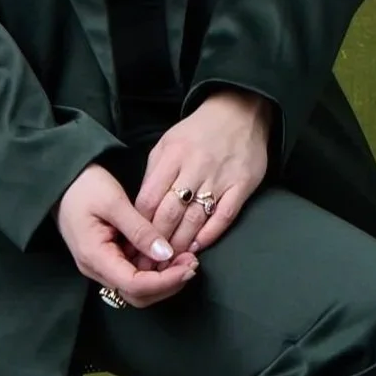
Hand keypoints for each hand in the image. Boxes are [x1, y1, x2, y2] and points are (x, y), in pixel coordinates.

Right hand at [55, 164, 201, 308]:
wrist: (61, 181)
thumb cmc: (83, 186)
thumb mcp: (114, 202)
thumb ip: (139, 230)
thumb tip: (166, 254)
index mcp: (94, 256)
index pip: (134, 285)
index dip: (165, 281)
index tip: (190, 265)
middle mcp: (96, 269)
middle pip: (137, 295)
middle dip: (168, 284)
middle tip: (192, 263)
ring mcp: (100, 266)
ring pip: (136, 289)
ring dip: (164, 280)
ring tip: (187, 259)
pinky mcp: (107, 259)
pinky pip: (133, 275)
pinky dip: (155, 271)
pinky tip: (171, 255)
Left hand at [136, 89, 271, 254]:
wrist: (240, 111)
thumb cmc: (198, 131)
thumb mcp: (167, 143)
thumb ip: (154, 174)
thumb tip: (142, 208)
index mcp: (172, 155)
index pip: (150, 198)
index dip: (140, 225)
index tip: (132, 245)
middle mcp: (195, 167)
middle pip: (170, 213)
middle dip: (157, 241)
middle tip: (148, 263)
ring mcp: (220, 177)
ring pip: (195, 219)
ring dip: (181, 243)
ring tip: (170, 261)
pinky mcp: (243, 184)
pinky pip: (225, 216)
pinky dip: (210, 234)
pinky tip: (198, 247)